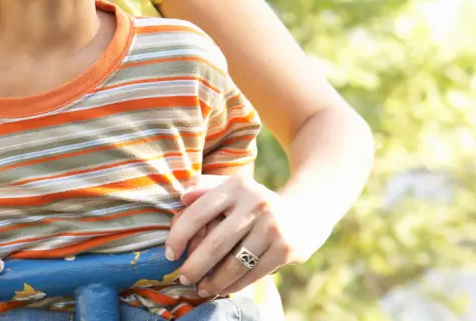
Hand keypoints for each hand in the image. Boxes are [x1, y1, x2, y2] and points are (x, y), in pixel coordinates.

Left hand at [165, 173, 329, 296]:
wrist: (305, 211)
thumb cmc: (253, 202)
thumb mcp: (232, 187)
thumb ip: (204, 186)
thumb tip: (182, 197)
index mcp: (236, 186)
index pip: (199, 212)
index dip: (179, 235)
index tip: (170, 254)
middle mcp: (255, 203)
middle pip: (215, 243)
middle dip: (195, 266)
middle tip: (183, 278)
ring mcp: (272, 227)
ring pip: (234, 264)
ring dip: (214, 281)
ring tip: (202, 288)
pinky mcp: (285, 248)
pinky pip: (253, 273)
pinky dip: (235, 285)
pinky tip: (224, 288)